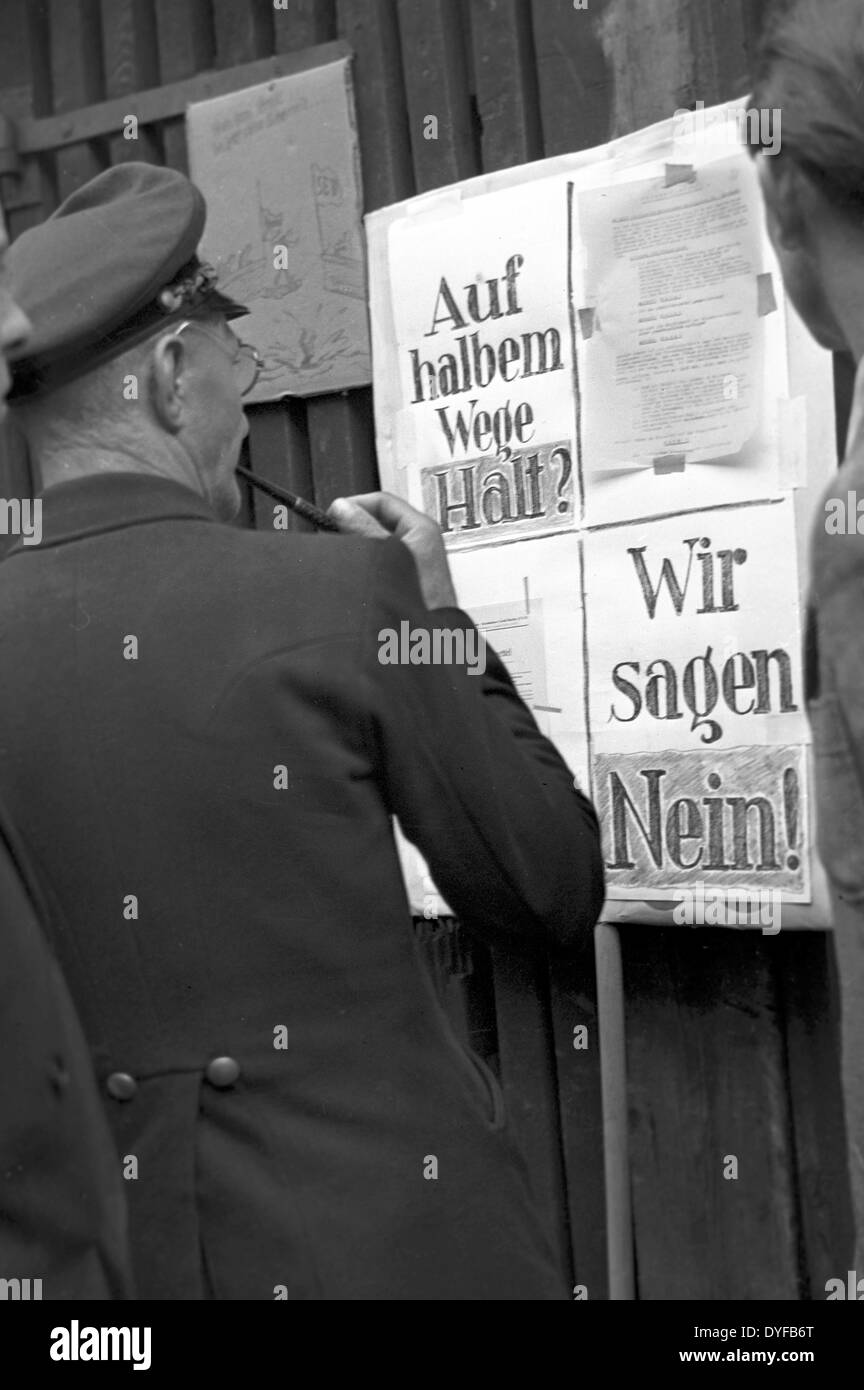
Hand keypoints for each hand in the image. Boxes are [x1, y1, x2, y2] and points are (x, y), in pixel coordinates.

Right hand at [328, 491, 457, 609]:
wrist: (426, 643)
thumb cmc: (416, 605)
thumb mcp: (383, 556)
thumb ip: (362, 529)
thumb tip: (342, 508)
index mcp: (422, 529)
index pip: (383, 501)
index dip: (354, 505)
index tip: (332, 515)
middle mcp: (422, 543)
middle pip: (379, 521)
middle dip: (354, 527)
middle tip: (333, 535)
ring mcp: (416, 563)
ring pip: (379, 542)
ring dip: (359, 547)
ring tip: (345, 557)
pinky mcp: (408, 581)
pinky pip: (382, 561)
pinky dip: (367, 564)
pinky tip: (355, 574)